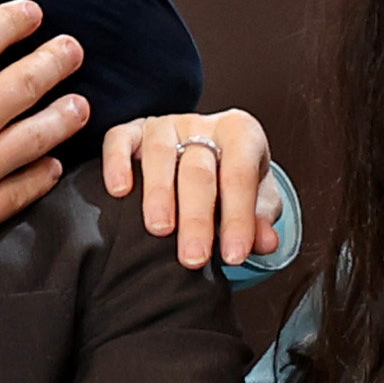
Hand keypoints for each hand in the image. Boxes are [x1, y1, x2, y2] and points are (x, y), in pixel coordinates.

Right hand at [0, 1, 88, 266]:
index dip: (10, 21)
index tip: (33, 12)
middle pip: (22, 84)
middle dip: (53, 62)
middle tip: (75, 50)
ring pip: (34, 136)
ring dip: (62, 117)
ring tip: (82, 105)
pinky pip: (21, 191)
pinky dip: (42, 177)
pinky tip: (55, 168)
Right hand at [97, 107, 286, 270]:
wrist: (210, 157)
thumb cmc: (234, 183)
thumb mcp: (258, 201)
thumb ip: (261, 220)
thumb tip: (266, 243)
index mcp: (242, 134)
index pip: (240, 176)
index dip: (238, 218)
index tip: (233, 256)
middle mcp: (203, 124)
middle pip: (199, 170)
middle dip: (196, 218)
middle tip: (193, 258)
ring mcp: (166, 125)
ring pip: (160, 154)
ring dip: (158, 195)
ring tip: (159, 231)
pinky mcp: (134, 130)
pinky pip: (120, 139)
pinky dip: (117, 163)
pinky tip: (118, 191)